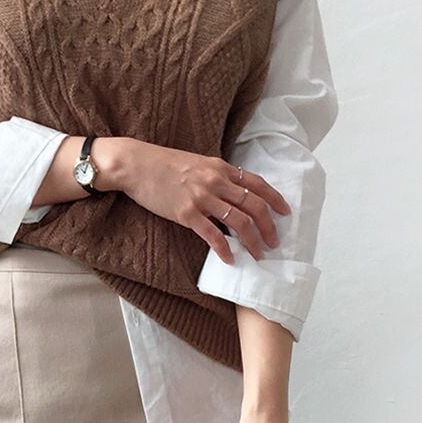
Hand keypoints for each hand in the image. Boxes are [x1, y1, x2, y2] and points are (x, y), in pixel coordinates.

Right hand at [100, 138, 290, 263]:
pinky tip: (229, 259)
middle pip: (254, 205)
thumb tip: (232, 191)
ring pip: (239, 221)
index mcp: (220, 168)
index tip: (285, 213)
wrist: (136, 165)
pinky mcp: (186, 213)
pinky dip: (224, 250)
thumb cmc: (163, 164)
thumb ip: (216, 175)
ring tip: (258, 254)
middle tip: (274, 242)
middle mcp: (216, 181)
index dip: (274, 199)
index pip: (257, 183)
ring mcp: (201, 197)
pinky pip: (212, 235)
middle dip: (268, 226)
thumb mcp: (197, 163)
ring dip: (252, 241)